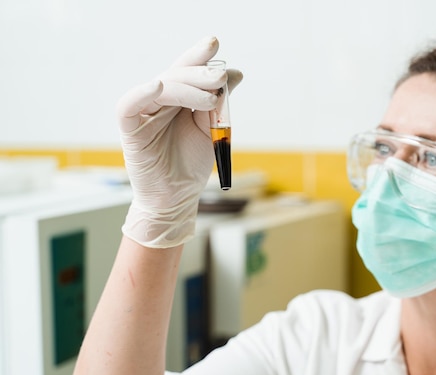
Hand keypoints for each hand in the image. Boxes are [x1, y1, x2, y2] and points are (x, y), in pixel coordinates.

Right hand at [117, 36, 242, 247]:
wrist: (178, 198)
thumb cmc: (191, 164)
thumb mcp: (211, 129)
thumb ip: (219, 102)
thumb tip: (235, 72)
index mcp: (177, 100)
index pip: (186, 71)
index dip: (198, 57)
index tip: (215, 44)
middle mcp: (158, 102)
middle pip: (174, 75)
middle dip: (198, 72)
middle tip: (219, 74)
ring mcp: (143, 114)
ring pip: (160, 88)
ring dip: (186, 87)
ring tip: (211, 97)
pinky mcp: (131, 130)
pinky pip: (129, 106)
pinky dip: (142, 93)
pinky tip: (159, 85)